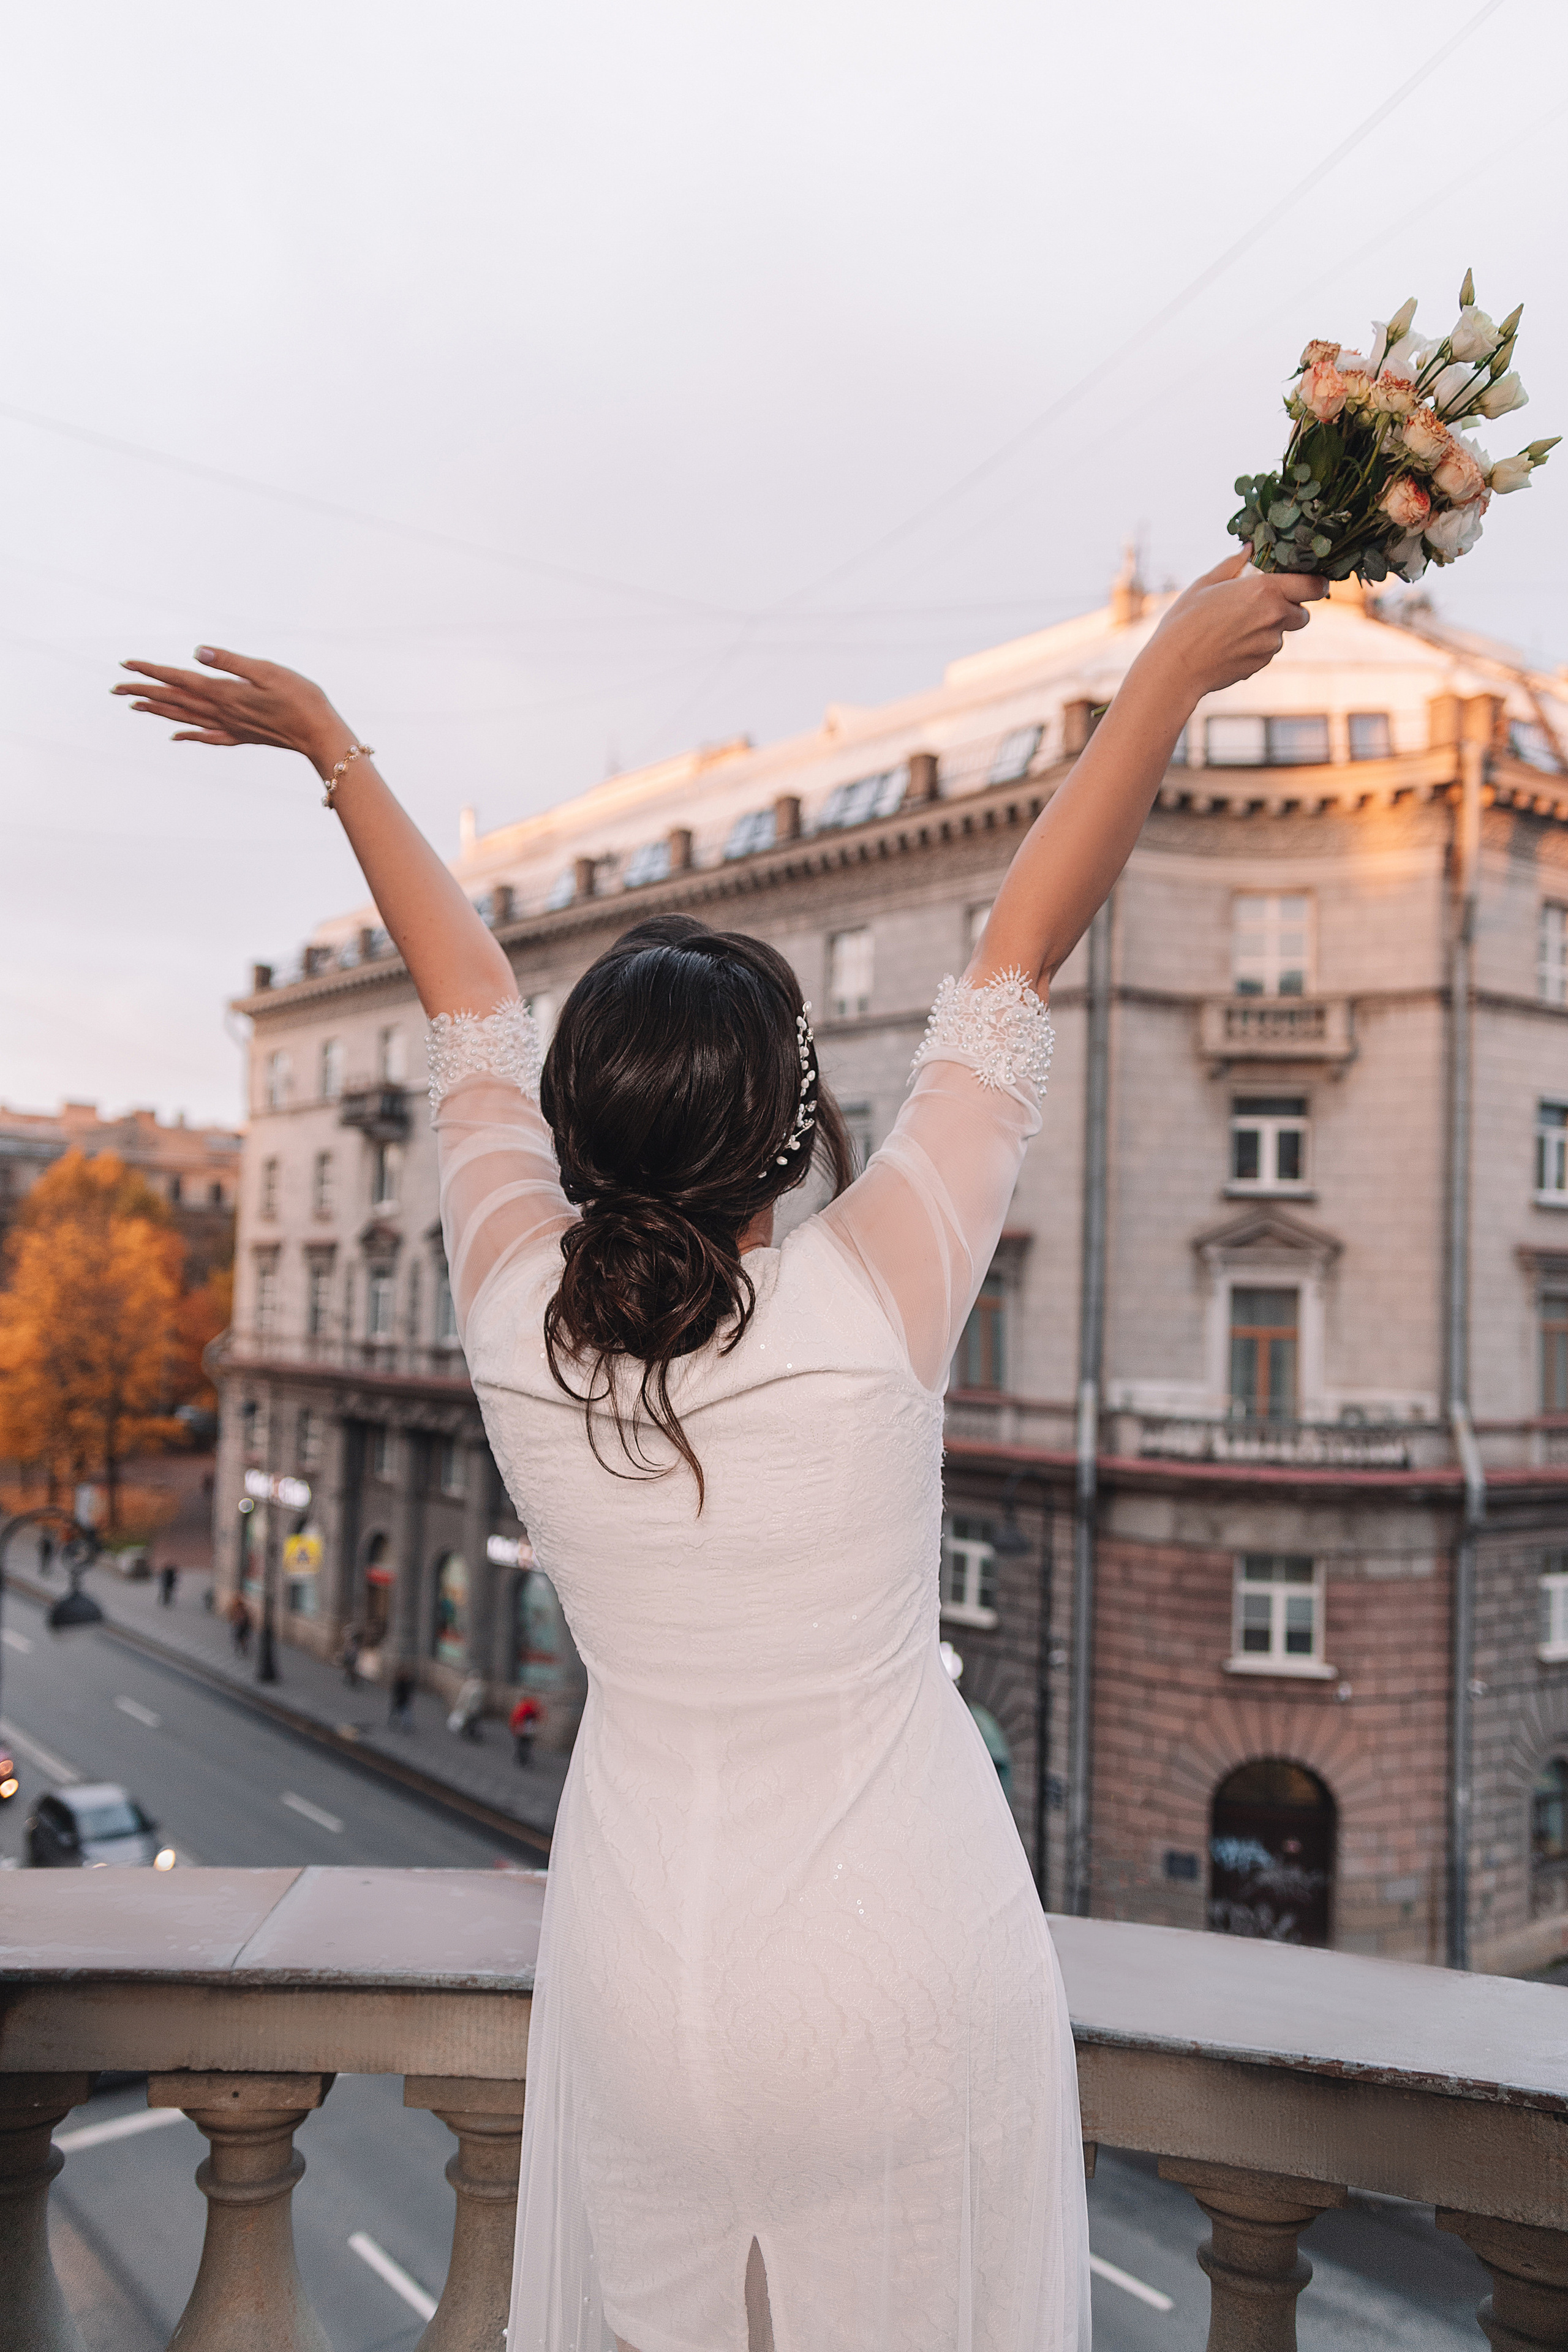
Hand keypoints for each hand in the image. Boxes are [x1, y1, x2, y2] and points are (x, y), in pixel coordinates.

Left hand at [112, 648, 352, 772]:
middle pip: (174, 700)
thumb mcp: (267, 670)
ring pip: (184, 718)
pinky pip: (206, 737)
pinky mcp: (241, 736)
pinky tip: (175, 736)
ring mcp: (230, 727)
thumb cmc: (301, 698)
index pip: (179, 679)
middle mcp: (222, 712)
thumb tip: (197, 651)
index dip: (151, 670)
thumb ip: (230, 661)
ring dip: (158, 710)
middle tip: (115, 688)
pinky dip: (187, 735)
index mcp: (225, 693)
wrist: (321, 735)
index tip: (125, 663)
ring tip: (134, 705)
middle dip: (143, 691)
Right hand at [1148, 550, 1326, 698]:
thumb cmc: (1185, 621)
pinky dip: (1256, 647)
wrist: (1175, 666)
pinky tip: (1229, 645)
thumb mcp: (1206, 584)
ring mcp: (1270, 644)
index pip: (1314, 586)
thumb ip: (1233, 565)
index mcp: (1265, 590)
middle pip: (1303, 614)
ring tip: (1235, 628)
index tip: (1309, 584)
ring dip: (1269, 630)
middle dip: (1290, 609)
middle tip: (1264, 606)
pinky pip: (1267, 652)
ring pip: (1282, 634)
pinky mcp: (1261, 663)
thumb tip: (1248, 549)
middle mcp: (1275, 617)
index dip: (1317, 584)